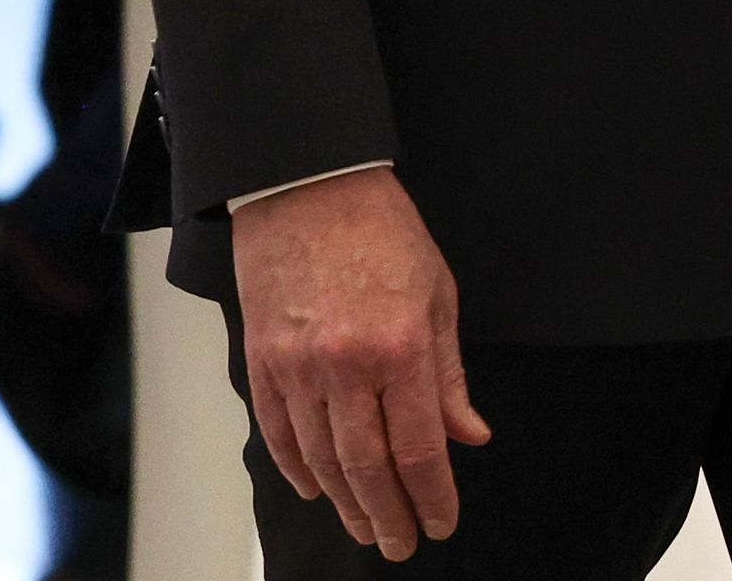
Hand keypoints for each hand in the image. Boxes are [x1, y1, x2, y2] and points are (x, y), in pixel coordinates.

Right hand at [233, 167, 486, 557]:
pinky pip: (280, 433)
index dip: (432, 494)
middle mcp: (346, 366)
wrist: (308, 188)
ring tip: (366, 526)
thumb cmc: (381, 231)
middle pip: (368, 466)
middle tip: (401, 543)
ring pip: (322, 459)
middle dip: (388, 514)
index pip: (420, 445)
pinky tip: (318, 489)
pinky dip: (298, 469)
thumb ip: (449, 375)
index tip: (442, 522)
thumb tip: (468, 434)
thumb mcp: (438, 295)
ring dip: (346, 502)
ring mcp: (298, 368)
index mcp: (401, 347)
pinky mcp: (262, 362)